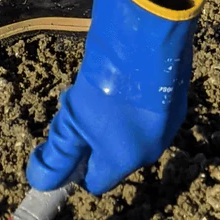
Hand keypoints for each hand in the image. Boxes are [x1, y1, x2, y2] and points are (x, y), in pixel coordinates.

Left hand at [26, 0, 203, 194]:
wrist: (148, 37)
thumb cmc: (106, 83)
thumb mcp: (72, 120)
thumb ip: (58, 155)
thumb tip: (41, 181)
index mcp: (126, 160)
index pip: (96, 182)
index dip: (76, 168)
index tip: (66, 145)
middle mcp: (152, 149)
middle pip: (113, 157)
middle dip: (93, 138)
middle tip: (80, 109)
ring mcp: (168, 124)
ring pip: (130, 133)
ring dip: (113, 120)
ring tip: (101, 88)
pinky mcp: (177, 101)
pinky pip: (148, 113)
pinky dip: (134, 103)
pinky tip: (124, 78)